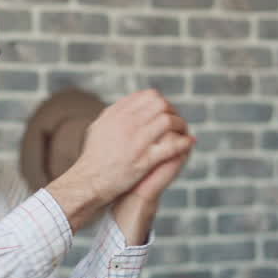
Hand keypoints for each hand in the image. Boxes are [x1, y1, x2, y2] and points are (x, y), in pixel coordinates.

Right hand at [46, 90, 191, 231]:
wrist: (89, 181)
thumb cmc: (94, 158)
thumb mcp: (99, 127)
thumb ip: (114, 113)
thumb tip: (129, 103)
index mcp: (117, 114)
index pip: (148, 96)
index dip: (161, 101)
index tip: (165, 110)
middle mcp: (127, 124)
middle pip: (161, 105)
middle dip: (173, 111)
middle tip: (176, 121)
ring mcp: (136, 141)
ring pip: (169, 122)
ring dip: (180, 125)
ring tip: (183, 132)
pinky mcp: (144, 160)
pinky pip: (171, 146)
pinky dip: (183, 143)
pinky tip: (188, 143)